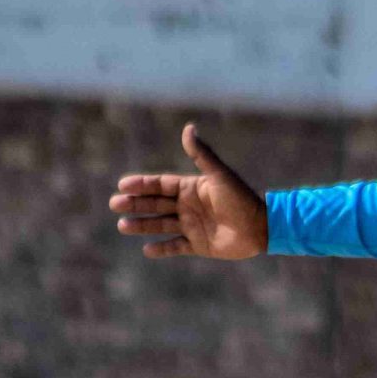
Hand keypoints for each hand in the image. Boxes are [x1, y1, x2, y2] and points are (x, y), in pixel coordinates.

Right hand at [108, 123, 267, 259]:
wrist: (261, 227)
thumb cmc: (241, 199)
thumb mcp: (219, 175)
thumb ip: (202, 154)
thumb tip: (188, 128)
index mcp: (191, 188)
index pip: (160, 185)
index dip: (142, 185)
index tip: (122, 185)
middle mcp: (189, 206)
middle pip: (156, 204)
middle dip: (135, 204)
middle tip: (115, 204)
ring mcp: (192, 226)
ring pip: (161, 225)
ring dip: (142, 225)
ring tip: (122, 226)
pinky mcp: (199, 245)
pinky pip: (176, 246)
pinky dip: (162, 249)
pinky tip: (147, 249)